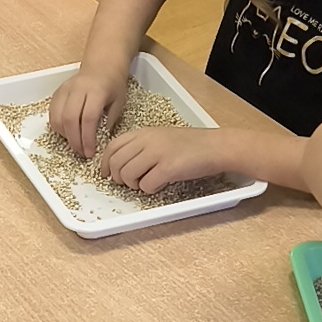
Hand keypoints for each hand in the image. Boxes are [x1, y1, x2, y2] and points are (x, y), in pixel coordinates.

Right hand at [48, 69, 127, 158]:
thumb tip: (98, 142)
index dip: (87, 138)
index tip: (90, 152)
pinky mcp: (57, 93)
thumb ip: (109, 122)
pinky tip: (68, 133)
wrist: (102, 66)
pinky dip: (58, 128)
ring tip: (75, 143)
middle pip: (70, 119)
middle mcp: (78, 89)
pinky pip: (52, 114)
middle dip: (75, 141)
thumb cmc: (113, 86)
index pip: (88, 118)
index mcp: (97, 91)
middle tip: (81, 152)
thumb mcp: (119, 103)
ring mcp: (65, 90)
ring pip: (57, 118)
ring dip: (65, 136)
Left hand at [100, 124, 237, 193]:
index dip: (105, 164)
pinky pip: (146, 185)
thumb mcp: (161, 138)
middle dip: (119, 178)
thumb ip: (140, 147)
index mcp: (144, 132)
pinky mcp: (168, 167)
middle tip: (131, 183)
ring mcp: (157, 153)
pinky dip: (150, 189)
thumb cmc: (190, 145)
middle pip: (117, 164)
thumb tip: (119, 165)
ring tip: (147, 183)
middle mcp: (147, 140)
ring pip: (128, 175)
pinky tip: (160, 184)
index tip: (106, 175)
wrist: (216, 147)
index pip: (112, 147)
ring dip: (134, 185)